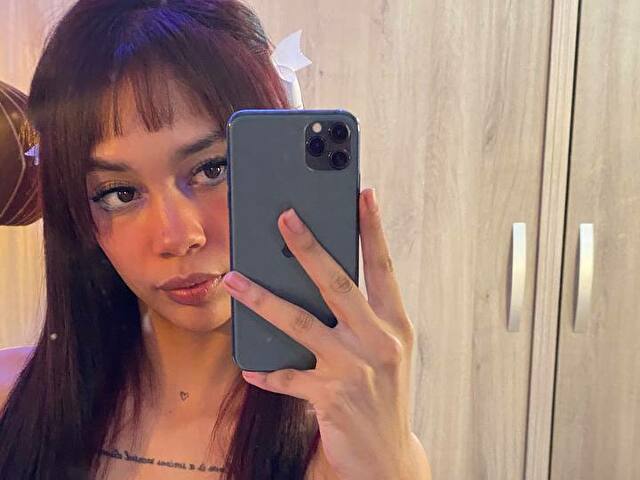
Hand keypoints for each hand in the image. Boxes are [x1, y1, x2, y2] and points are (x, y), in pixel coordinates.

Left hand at [221, 188, 424, 479]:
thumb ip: (361, 317)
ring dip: (262, 300)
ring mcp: (355, 368)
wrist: (388, 455)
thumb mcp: (384, 350)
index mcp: (395, 325)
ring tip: (234, 279)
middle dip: (309, 247)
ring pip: (300, 323)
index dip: (374, 230)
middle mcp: (378, 342)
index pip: (383, 268)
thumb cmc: (384, 393)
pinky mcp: (330, 396)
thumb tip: (318, 279)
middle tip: (285, 217)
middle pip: (337, 284)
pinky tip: (249, 365)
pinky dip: (267, 370)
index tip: (364, 195)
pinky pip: (288, 377)